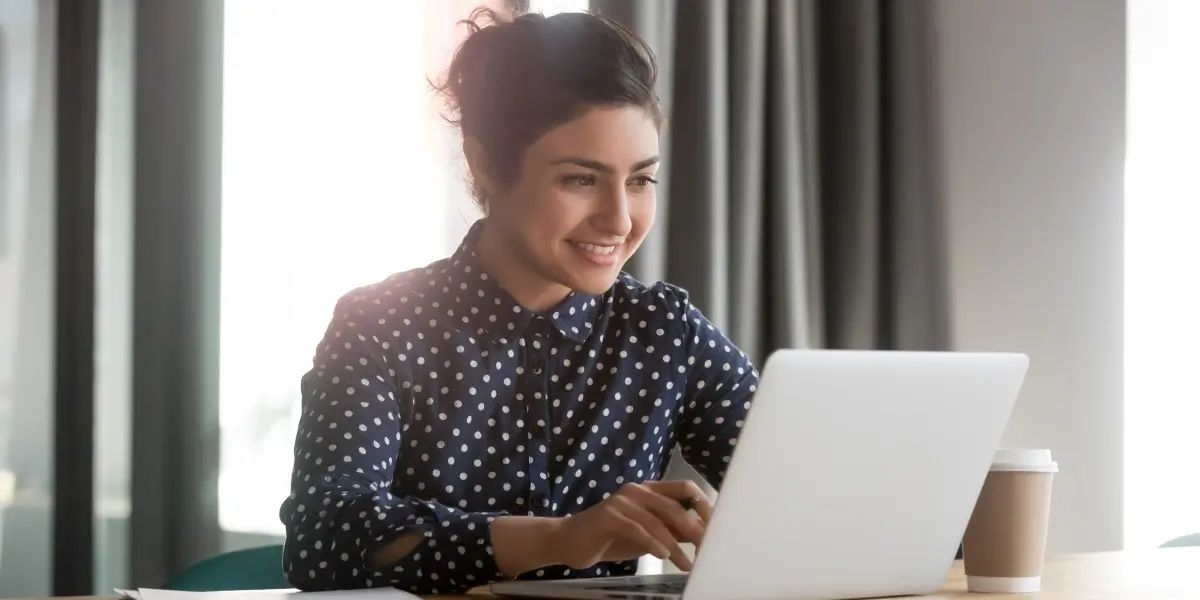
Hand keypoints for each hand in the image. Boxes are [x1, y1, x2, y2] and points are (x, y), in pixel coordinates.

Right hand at [551, 480, 712, 571]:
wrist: (569, 540)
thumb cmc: (610, 538)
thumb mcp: (645, 534)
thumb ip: (669, 530)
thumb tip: (700, 535)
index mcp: (649, 490)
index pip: (685, 489)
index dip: (704, 506)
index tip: (716, 528)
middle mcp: (637, 491)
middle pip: (676, 505)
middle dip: (695, 529)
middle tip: (707, 549)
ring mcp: (622, 501)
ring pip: (658, 521)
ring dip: (676, 546)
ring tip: (686, 564)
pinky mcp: (609, 515)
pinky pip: (638, 529)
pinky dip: (653, 543)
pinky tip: (663, 555)